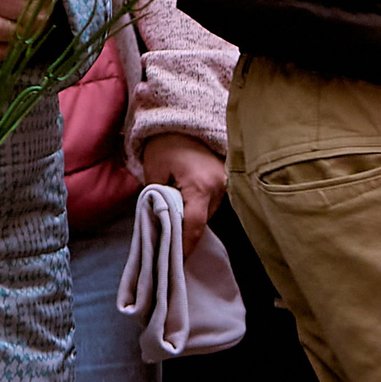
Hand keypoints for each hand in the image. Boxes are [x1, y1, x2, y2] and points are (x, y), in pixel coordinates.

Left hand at [141, 133, 228, 251]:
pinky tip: (185, 209)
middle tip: (166, 243)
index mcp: (200, 187)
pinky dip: (198, 208)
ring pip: (208, 213)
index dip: (185, 246)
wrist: (185, 120)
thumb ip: (159, 198)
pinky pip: (212, 203)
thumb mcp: (154, 171)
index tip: (176, 261)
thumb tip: (163, 221)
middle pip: (202, 221)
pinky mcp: (226, 181)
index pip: (194, 225)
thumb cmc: (166, 144)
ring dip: (192, 218)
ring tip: (173, 223)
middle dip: (185, 232)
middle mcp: (219, 189)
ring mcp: (225, 185)